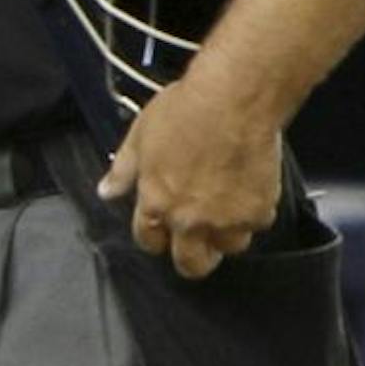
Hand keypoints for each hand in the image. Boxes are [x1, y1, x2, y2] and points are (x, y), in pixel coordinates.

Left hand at [98, 71, 281, 279]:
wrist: (233, 101)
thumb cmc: (185, 111)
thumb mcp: (139, 135)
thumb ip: (123, 170)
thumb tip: (106, 191)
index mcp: (156, 202)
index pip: (148, 240)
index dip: (153, 237)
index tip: (160, 231)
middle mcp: (189, 220)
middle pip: (191, 264)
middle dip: (191, 257)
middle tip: (197, 242)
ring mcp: (226, 220)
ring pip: (228, 247)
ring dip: (225, 234)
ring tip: (224, 210)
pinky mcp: (258, 212)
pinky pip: (256, 225)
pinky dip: (252, 213)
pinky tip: (247, 190)